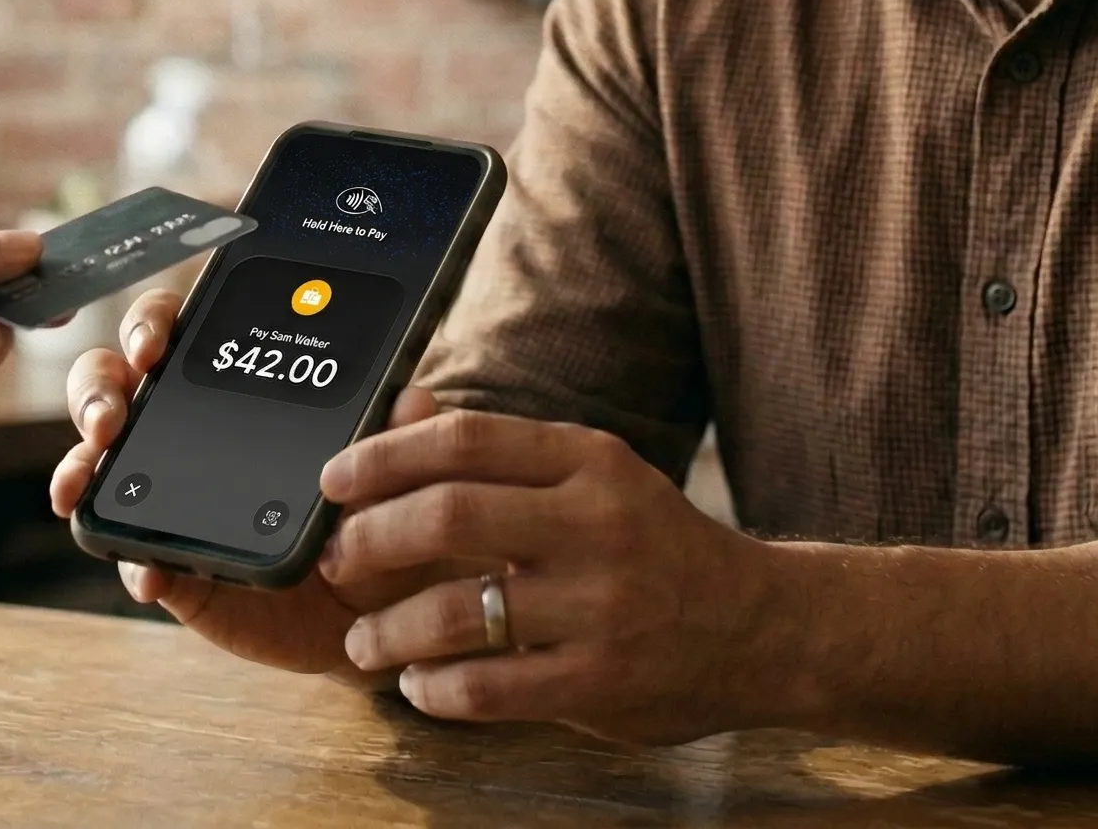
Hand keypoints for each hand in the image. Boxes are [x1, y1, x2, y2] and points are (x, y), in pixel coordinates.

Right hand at [48, 289, 464, 678]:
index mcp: (235, 388)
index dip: (151, 323)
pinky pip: (130, 556)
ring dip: (80, 462)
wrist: (378, 605)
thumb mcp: (398, 471)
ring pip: (96, 461)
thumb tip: (414, 399)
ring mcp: (165, 496)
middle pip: (113, 383)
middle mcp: (185, 431)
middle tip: (112, 415)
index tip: (155, 343)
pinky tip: (147, 573)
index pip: (177, 330)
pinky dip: (129, 560)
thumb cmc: (380, 513)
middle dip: (96, 389)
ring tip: (85, 481)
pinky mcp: (170, 563)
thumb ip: (400, 431)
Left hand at [319, 410, 773, 743]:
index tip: (334, 479)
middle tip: (335, 559)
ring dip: (386, 629)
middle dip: (369, 539)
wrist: (763, 628)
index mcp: (589, 462)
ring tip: (362, 640)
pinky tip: (419, 684)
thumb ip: (504, 452)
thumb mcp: (596, 475)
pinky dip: (434, 688)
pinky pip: (486, 686)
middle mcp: (595, 524)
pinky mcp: (599, 682)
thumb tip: (405, 409)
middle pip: (447, 515)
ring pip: (455, 612)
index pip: (465, 440)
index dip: (383, 456)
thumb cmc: (656, 545)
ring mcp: (600, 607)